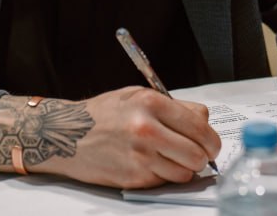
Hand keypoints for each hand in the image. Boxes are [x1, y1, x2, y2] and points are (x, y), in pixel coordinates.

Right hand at [0, 87, 220, 187]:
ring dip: (185, 168)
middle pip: (198, 152)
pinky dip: (165, 176)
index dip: (211, 138)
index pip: (200, 125)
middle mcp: (147, 130)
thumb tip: (204, 122)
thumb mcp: (139, 95)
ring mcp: (139, 157)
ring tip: (171, 157)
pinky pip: (165, 181)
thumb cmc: (104, 114)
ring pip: (185, 172)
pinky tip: (152, 163)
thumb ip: (173, 107)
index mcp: (151, 104)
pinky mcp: (132, 178)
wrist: (65, 134)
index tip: (211, 143)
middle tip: (200, 154)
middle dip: (204, 156)